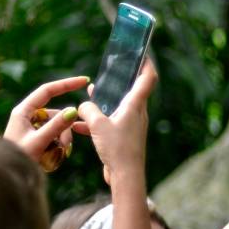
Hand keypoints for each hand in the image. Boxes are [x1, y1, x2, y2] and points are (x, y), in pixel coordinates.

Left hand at [3, 75, 88, 168]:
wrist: (10, 175)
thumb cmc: (19, 158)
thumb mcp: (39, 141)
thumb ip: (57, 126)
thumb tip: (74, 110)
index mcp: (23, 111)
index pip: (47, 91)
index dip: (66, 84)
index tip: (83, 81)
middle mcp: (28, 116)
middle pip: (56, 112)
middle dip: (65, 127)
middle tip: (66, 144)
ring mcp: (33, 126)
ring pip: (58, 125)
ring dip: (63, 138)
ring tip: (60, 153)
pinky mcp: (38, 136)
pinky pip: (56, 133)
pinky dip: (59, 142)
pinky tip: (57, 153)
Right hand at [77, 60, 156, 185]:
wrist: (126, 175)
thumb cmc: (117, 148)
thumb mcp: (98, 126)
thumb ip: (89, 110)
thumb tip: (85, 105)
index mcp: (135, 106)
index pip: (147, 79)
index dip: (147, 64)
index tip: (142, 53)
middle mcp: (137, 113)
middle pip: (132, 90)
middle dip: (121, 80)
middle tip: (112, 70)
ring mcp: (131, 124)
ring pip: (118, 106)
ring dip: (106, 100)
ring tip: (92, 93)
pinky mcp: (124, 136)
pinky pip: (110, 122)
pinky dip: (98, 119)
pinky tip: (81, 123)